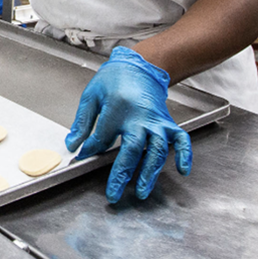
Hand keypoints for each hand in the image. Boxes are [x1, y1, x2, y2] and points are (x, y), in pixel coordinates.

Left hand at [66, 46, 191, 203]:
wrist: (138, 65)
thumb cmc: (113, 79)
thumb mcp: (91, 94)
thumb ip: (82, 121)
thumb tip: (73, 145)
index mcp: (116, 107)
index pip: (102, 137)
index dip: (91, 150)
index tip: (83, 158)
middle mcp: (139, 116)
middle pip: (132, 148)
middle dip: (122, 173)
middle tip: (113, 193)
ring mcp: (155, 120)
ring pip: (156, 149)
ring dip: (150, 172)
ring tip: (142, 191)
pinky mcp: (167, 122)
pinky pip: (180, 139)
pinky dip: (184, 154)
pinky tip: (182, 169)